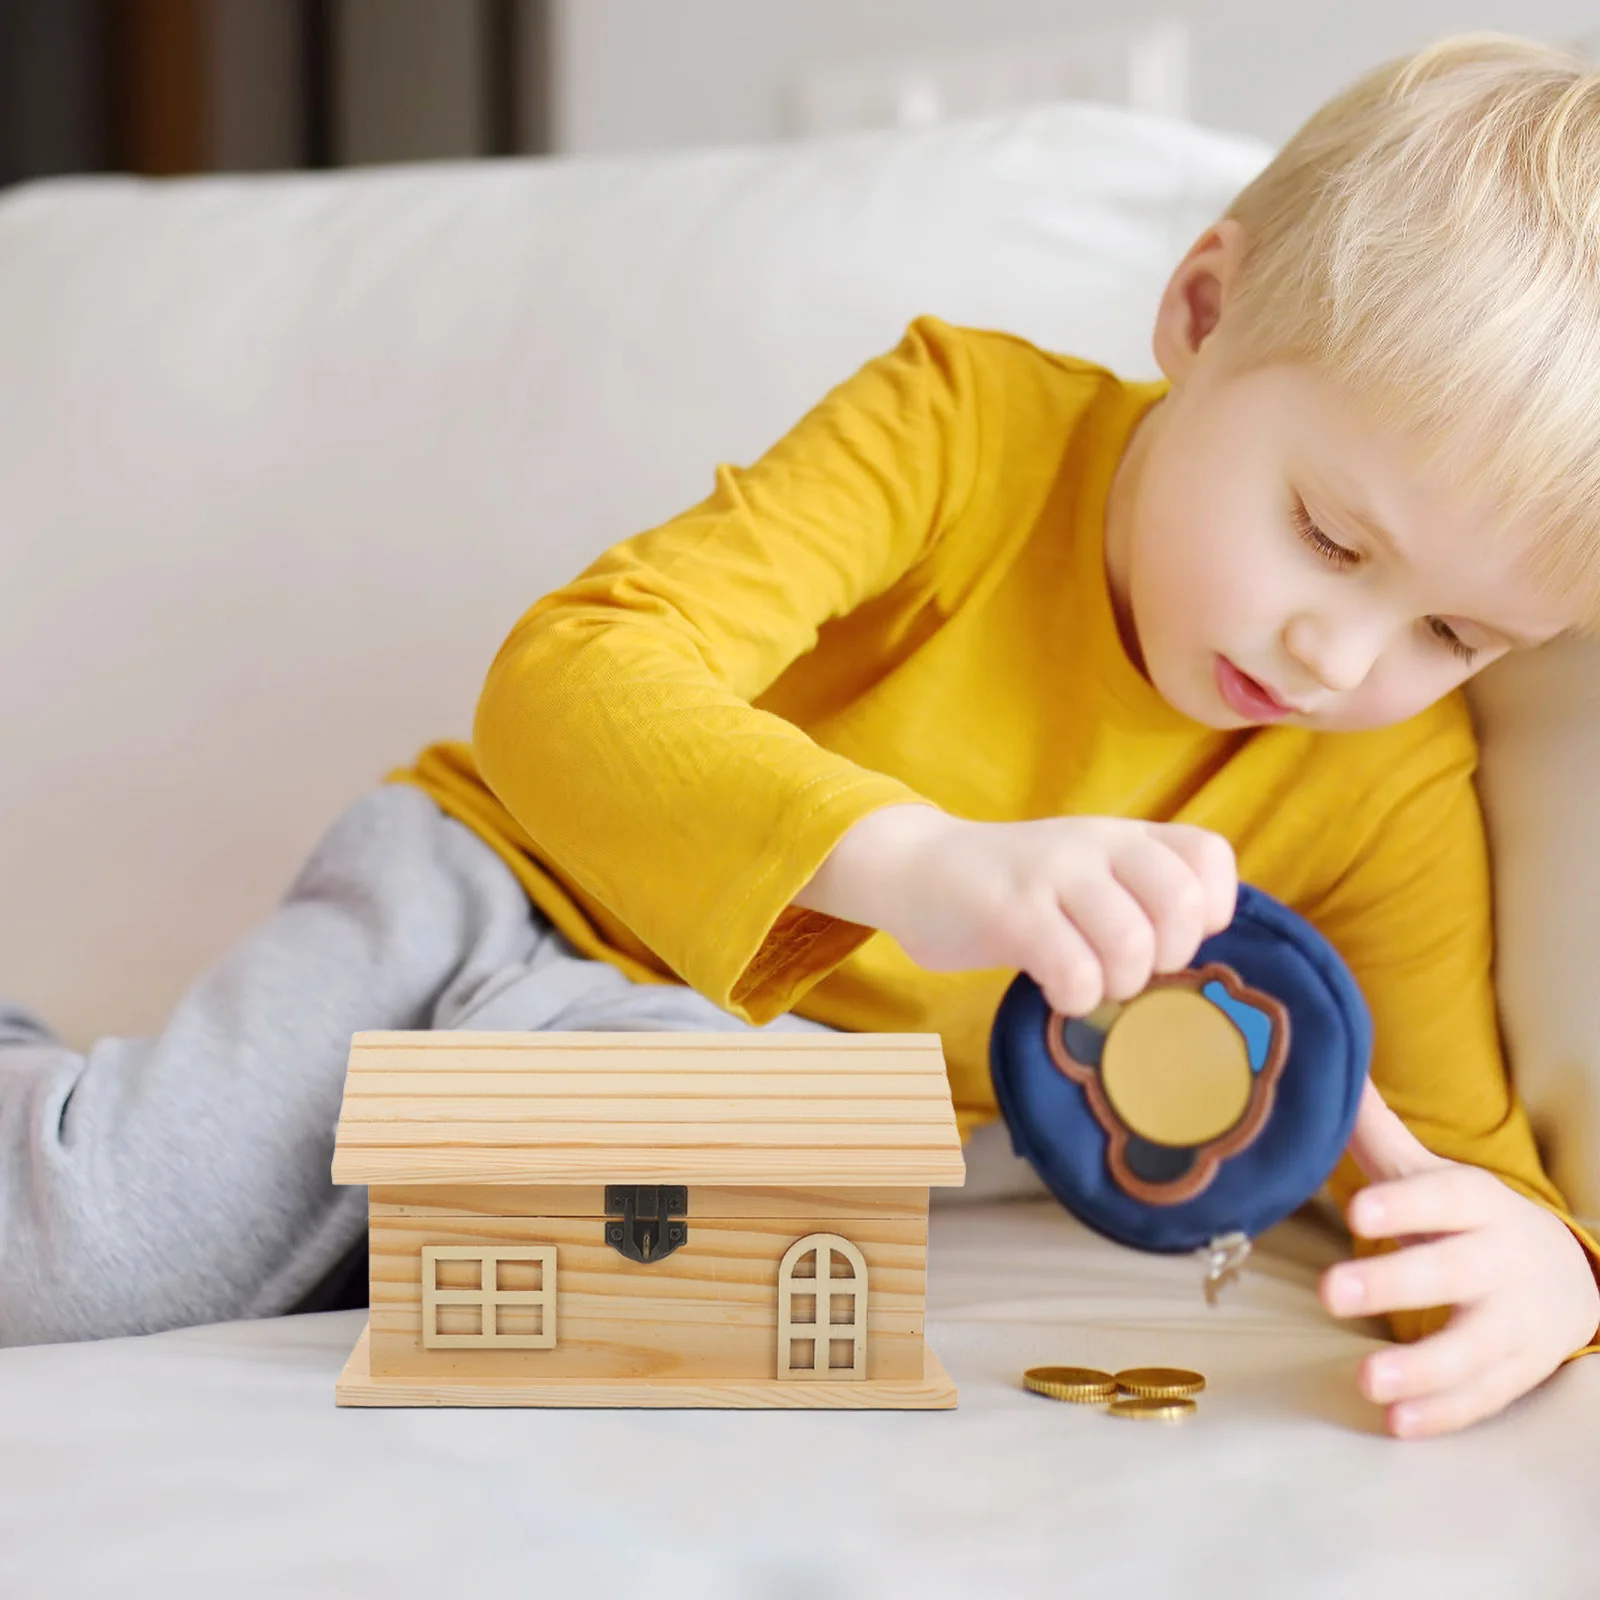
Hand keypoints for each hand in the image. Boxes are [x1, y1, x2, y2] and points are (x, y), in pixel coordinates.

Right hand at [793, 803, 1236, 1014]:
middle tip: (1131, 969)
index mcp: (1122, 835)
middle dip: (1167, 958)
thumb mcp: (1082, 869)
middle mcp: (1095, 845)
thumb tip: (1190, 963)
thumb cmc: (1012, 885)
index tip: (1172, 937)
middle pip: (1181, 903)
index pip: (1208, 855)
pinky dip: (1075, 996)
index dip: (1211, 909)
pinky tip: (1054, 988)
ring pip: (1131, 942)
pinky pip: (1074, 970)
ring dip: (1118, 984)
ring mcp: (1051, 875)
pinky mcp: (1010, 913)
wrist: (914, 868)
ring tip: (1090, 983)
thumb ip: (1135, 892)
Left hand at [1321, 1079, 1599, 1438]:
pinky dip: (1442, 1414)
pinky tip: (1396, 1424)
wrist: (1565, 1272)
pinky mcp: (1514, 1373)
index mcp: (1475, 1203)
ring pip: (1471, 1348)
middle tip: (1330, 1292)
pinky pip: (1482, 1399)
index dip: (1404, 1205)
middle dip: (1394, 1284)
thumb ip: (1375, 1129)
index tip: (1359, 1213)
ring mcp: (1512, 1323)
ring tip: (1364, 1380)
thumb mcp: (1429, 1170)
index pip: (1442, 1199)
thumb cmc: (1465, 1216)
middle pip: (1452, 1273)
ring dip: (1420, 1368)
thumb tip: (1326, 1059)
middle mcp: (1499, 1261)